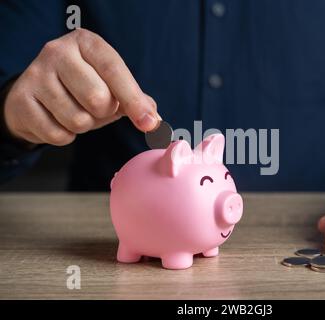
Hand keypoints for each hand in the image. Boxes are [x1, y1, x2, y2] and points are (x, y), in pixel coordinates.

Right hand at [3, 28, 159, 145]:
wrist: (34, 96)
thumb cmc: (80, 88)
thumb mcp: (109, 85)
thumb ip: (135, 99)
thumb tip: (154, 119)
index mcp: (86, 43)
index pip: (115, 71)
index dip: (134, 100)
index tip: (149, 123)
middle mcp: (58, 52)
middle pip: (98, 99)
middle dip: (104, 112)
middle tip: (95, 106)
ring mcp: (36, 75)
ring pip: (78, 120)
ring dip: (84, 125)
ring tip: (75, 111)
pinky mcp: (21, 100)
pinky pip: (58, 134)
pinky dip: (65, 135)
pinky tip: (57, 120)